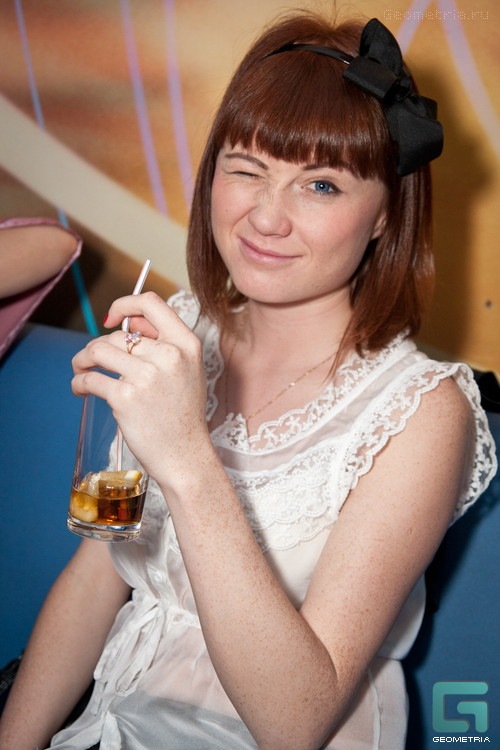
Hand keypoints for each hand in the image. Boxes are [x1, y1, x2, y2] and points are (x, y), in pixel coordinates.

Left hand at [71, 292, 209, 486]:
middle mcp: (168, 355)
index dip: (125, 303)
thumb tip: (128, 323)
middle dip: (97, 347)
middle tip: (91, 361)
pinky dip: (78, 383)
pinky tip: (80, 389)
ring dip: (81, 360)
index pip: (151, 304)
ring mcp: (147, 376)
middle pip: (117, 335)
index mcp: (186, 344)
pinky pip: (90, 379)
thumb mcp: (188, 370)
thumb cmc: (183, 415)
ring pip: (98, 351)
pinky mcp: (126, 397)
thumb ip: (164, 344)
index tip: (111, 317)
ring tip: (81, 371)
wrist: (185, 455)